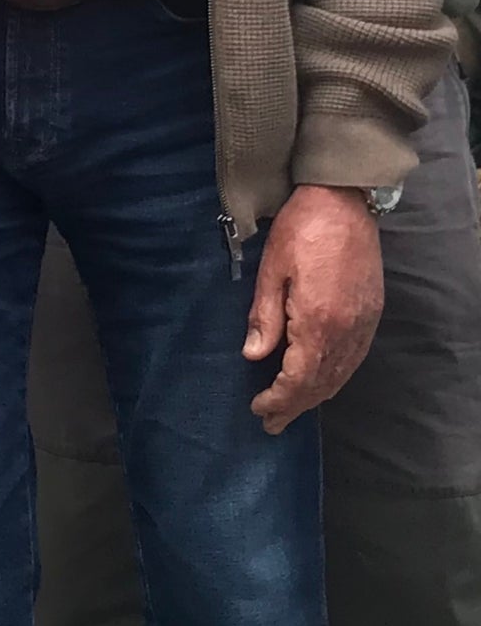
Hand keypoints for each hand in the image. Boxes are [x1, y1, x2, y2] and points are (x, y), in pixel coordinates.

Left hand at [245, 183, 384, 434]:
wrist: (343, 202)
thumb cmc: (300, 230)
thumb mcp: (271, 270)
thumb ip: (264, 317)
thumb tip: (254, 356)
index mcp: (318, 321)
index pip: (298, 377)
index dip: (279, 399)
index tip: (259, 410)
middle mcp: (346, 329)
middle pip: (321, 383)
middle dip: (295, 406)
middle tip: (271, 423)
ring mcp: (364, 323)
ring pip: (341, 374)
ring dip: (316, 396)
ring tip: (292, 409)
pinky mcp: (372, 314)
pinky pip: (354, 358)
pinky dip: (335, 377)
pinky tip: (320, 382)